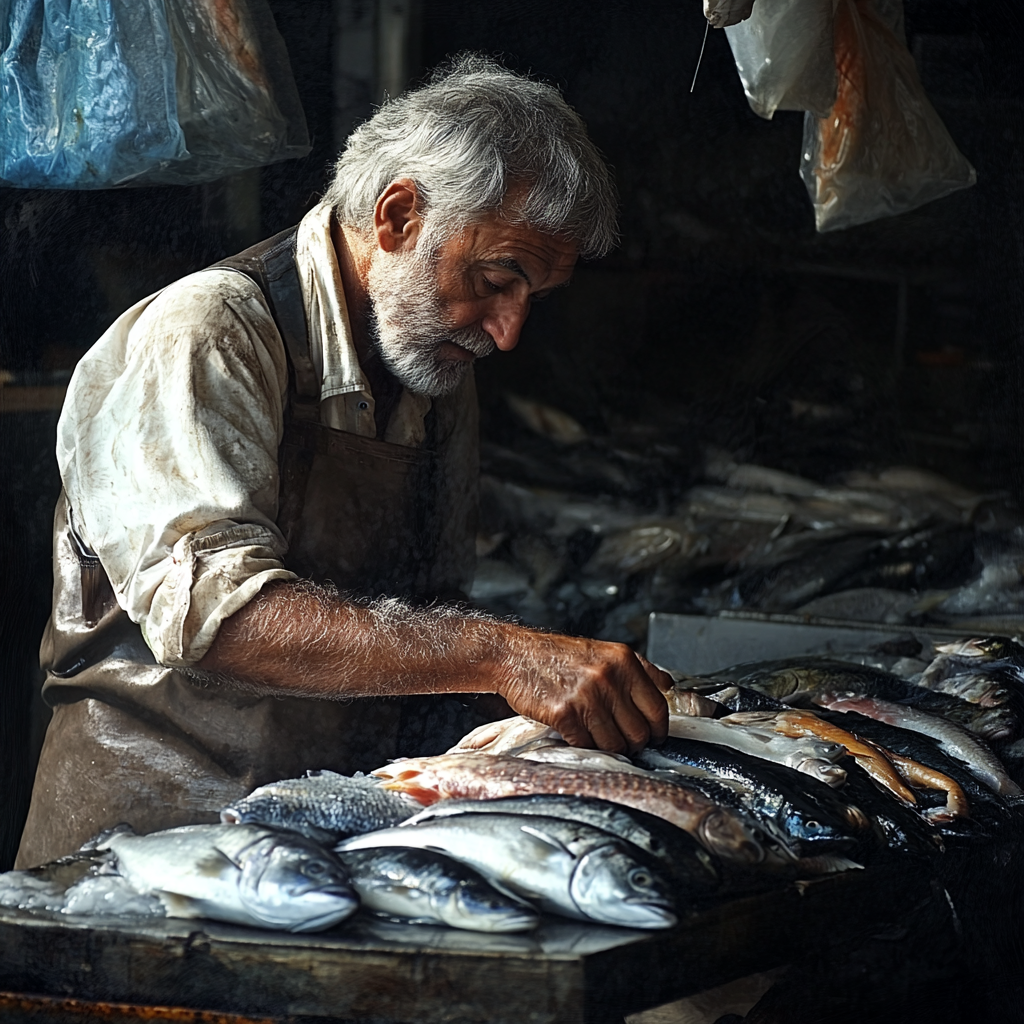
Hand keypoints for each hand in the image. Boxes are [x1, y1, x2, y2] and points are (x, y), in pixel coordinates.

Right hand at [495, 631, 671, 754]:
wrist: (515, 655)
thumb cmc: (557, 657)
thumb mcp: (604, 652)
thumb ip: (639, 668)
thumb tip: (667, 686)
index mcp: (623, 661)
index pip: (657, 708)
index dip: (657, 729)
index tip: (652, 736)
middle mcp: (608, 677)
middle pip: (639, 731)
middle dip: (633, 744)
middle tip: (623, 742)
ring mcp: (586, 696)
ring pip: (614, 744)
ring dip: (608, 748)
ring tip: (597, 737)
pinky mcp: (564, 713)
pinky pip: (586, 745)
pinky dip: (583, 745)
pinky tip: (576, 733)